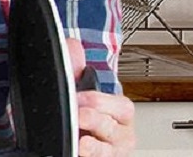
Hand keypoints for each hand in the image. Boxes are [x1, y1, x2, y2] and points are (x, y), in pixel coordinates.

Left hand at [67, 38, 135, 156]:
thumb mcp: (82, 91)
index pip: (120, 106)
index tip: (80, 97)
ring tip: (82, 143)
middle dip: (95, 121)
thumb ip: (76, 69)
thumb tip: (72, 45)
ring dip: (94, 147)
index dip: (99, 101)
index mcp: (120, 113)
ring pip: (106, 150)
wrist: (83, 141)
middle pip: (112, 128)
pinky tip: (78, 152)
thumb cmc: (89, 116)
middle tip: (79, 116)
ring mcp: (110, 152)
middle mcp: (120, 134)